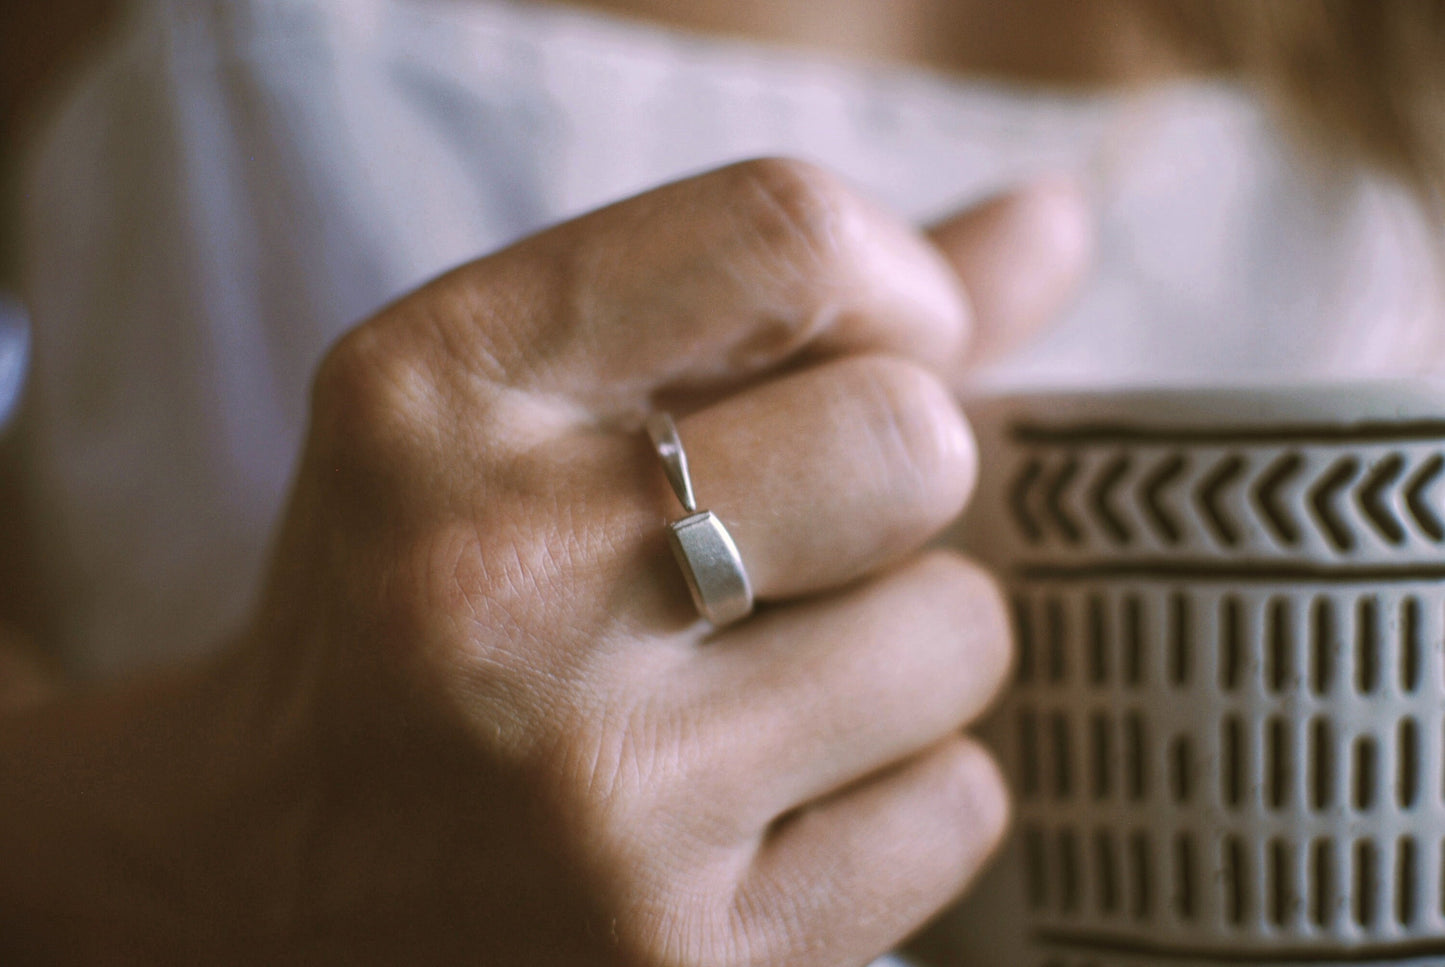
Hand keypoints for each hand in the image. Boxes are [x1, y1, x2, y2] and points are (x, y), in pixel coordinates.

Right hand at [0, 159, 1088, 964]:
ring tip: (762, 682)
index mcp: (437, 396)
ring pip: (957, 637)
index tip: (879, 348)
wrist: (258, 871)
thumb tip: (1061, 225)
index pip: (784, 233)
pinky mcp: (683, 964)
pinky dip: (899, 794)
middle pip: (909, 440)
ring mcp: (594, 797)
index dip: (893, 283)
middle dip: (904, 476)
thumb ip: (775, 300)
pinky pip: (954, 812)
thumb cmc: (417, 593)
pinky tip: (771, 805)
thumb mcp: (514, 400)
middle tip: (803, 535)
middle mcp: (495, 586)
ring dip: (901, 646)